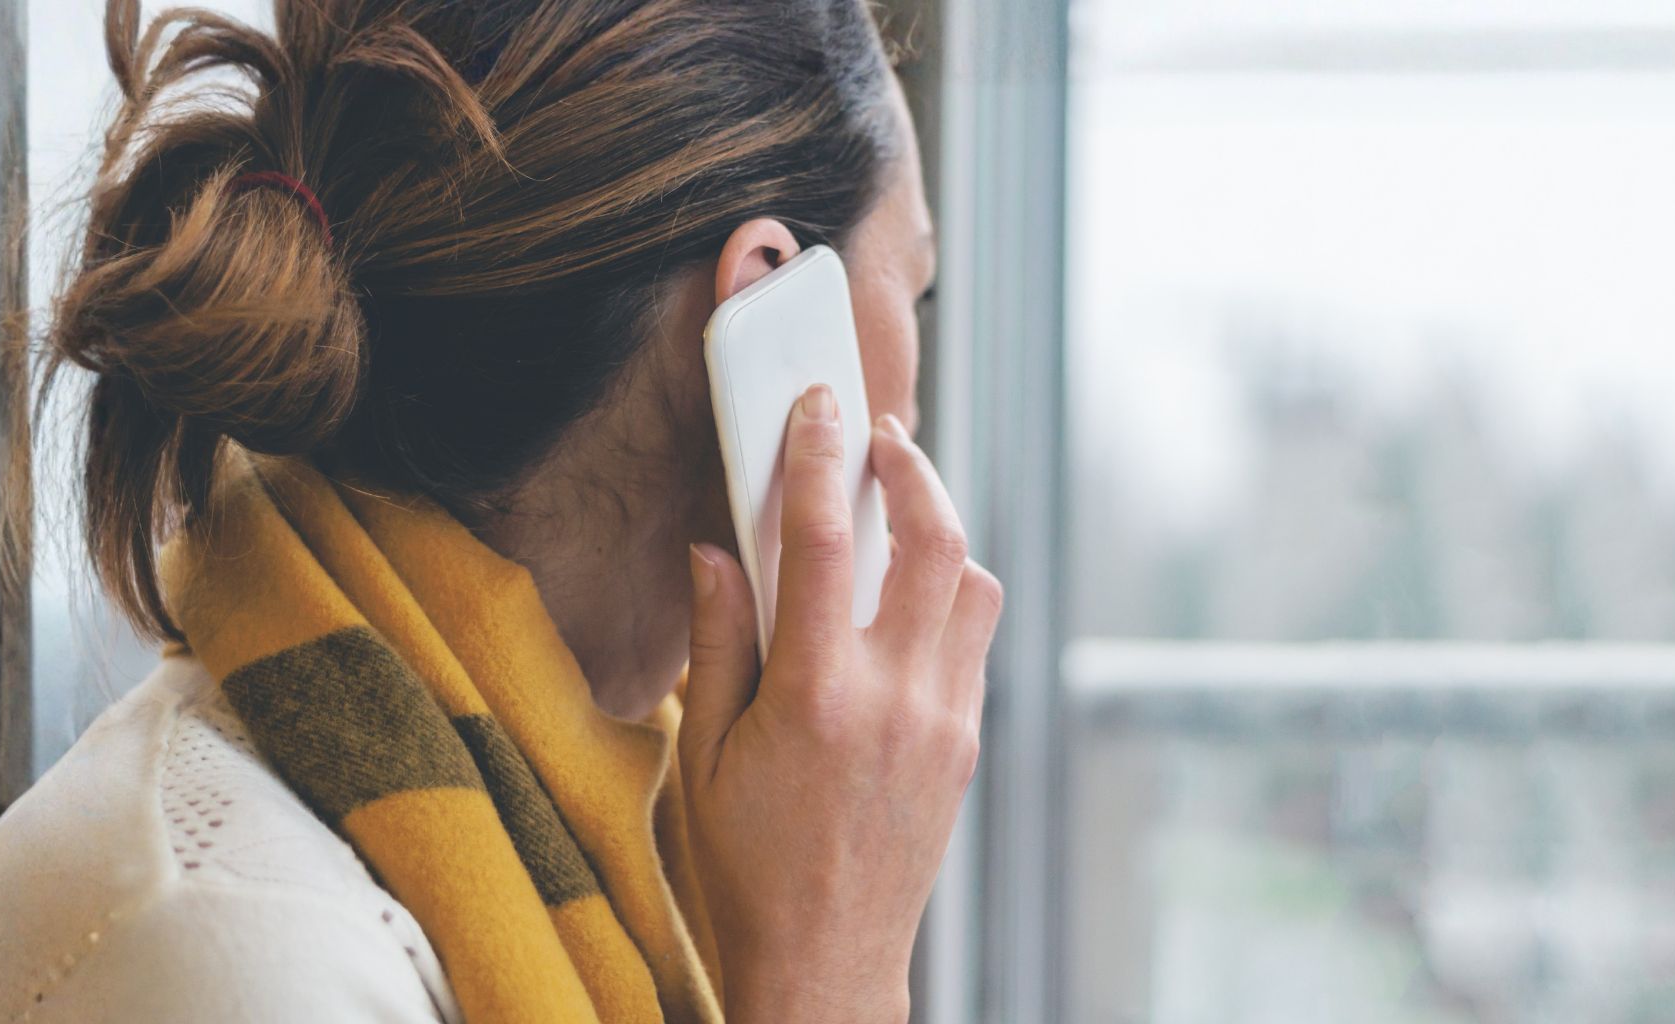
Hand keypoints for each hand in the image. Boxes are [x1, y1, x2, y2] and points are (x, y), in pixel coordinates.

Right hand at [679, 384, 1002, 1023]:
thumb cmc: (746, 866)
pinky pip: (972, 643)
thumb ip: (716, 641)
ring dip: (941, 534)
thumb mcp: (700, 755)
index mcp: (814, 697)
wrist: (825, 962)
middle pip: (934, 542)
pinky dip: (945, 599)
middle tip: (882, 438)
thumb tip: (715, 549)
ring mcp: (943, 722)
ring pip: (973, 587)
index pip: (821, 544)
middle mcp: (894, 700)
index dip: (818, 459)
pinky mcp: (965, 746)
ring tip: (898, 515)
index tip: (817, 405)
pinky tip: (901, 602)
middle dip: (913, 470)